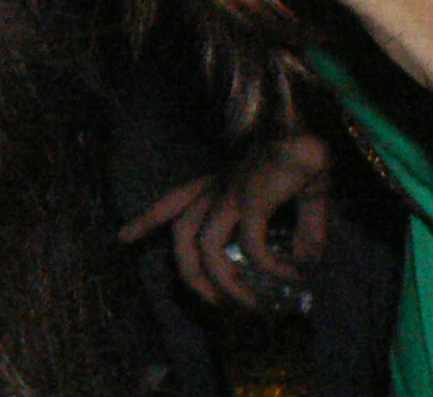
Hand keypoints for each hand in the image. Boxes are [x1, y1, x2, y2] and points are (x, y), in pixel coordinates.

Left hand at [118, 135, 330, 309]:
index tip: (122, 238)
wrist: (309, 128)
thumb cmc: (301, 154)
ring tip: (251, 304)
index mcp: (217, 182)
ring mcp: (231, 194)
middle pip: (182, 235)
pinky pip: (252, 246)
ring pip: (207, 248)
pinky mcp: (253, 200)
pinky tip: (294, 273)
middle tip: (210, 302)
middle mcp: (216, 188)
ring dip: (227, 283)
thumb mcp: (298, 193)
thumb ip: (304, 228)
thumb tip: (306, 262)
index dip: (146, 220)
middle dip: (189, 274)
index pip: (171, 200)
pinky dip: (270, 267)